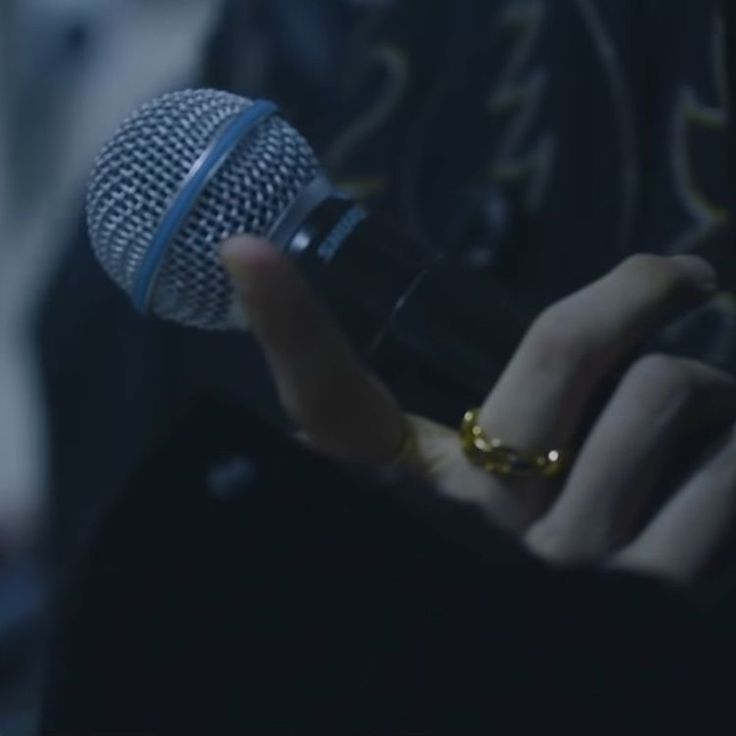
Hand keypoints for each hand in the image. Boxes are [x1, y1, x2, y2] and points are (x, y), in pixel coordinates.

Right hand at [222, 237, 735, 582]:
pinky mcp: (645, 600)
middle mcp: (476, 521)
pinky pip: (718, 485)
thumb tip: (312, 387)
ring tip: (704, 390)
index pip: (324, 398)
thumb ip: (387, 445)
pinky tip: (726, 448)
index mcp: (401, 493)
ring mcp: (564, 563)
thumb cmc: (459, 579)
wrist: (498, 684)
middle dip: (634, 291)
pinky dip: (734, 446)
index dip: (282, 319)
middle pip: (560, 352)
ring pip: (659, 400)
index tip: (245, 249)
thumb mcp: (414, 512)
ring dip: (701, 378)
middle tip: (676, 278)